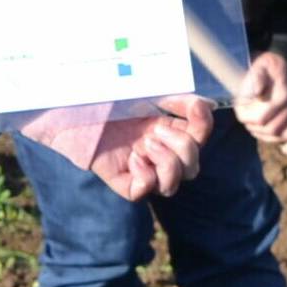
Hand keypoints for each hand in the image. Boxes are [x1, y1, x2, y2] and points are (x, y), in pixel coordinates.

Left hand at [87, 94, 214, 198]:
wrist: (77, 106)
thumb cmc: (111, 98)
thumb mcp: (148, 94)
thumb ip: (178, 99)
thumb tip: (209, 105)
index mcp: (169, 133)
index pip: (200, 139)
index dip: (203, 125)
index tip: (195, 106)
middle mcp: (159, 156)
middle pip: (192, 169)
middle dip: (183, 148)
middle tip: (157, 130)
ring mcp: (141, 171)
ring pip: (171, 186)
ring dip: (167, 163)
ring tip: (146, 143)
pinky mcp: (123, 182)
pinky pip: (143, 192)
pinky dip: (144, 176)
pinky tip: (133, 158)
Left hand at [234, 50, 286, 146]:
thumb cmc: (271, 66)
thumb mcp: (263, 64)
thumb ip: (258, 76)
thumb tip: (257, 94)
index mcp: (285, 94)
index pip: (261, 119)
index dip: (246, 118)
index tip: (239, 111)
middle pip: (271, 130)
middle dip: (254, 128)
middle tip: (246, 121)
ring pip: (281, 136)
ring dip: (265, 135)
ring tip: (255, 127)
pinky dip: (283, 139)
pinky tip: (271, 134)